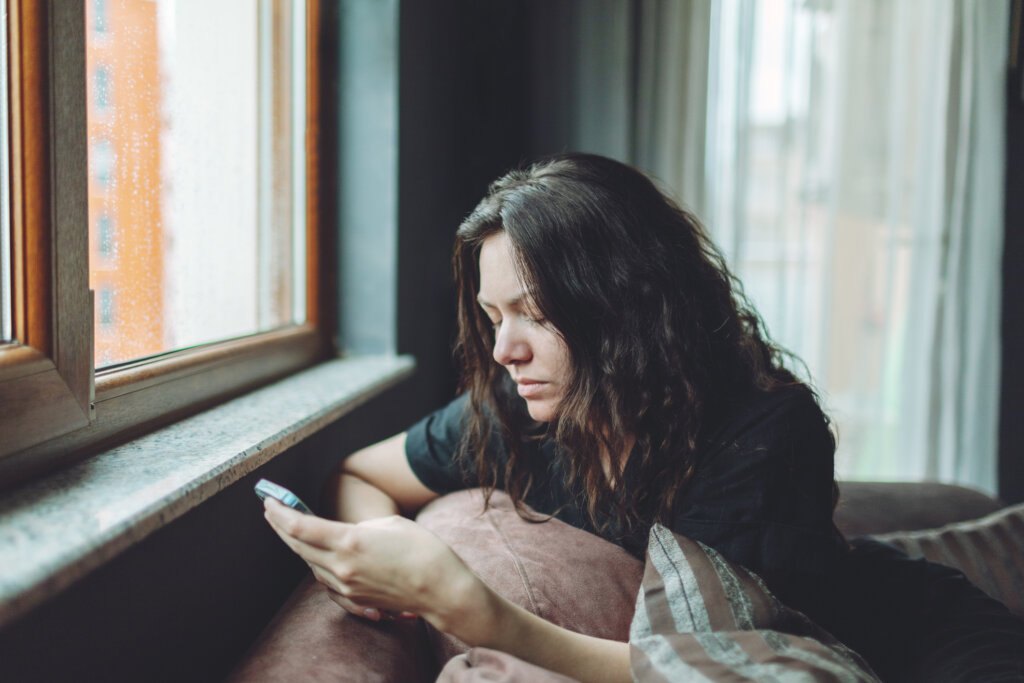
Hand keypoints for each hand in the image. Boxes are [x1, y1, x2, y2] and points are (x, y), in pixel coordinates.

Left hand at [263, 498, 490, 632]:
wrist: (442, 589)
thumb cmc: (423, 550)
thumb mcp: (389, 524)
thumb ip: (360, 528)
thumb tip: (347, 535)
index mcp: (349, 542)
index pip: (301, 527)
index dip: (280, 513)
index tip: (269, 501)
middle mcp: (342, 567)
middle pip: (299, 547)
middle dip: (281, 527)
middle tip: (271, 511)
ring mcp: (348, 586)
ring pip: (310, 565)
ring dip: (298, 547)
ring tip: (291, 530)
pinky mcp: (356, 598)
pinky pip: (326, 581)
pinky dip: (317, 567)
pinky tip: (316, 558)